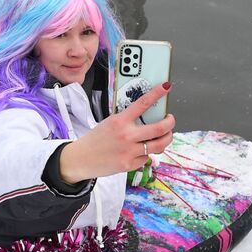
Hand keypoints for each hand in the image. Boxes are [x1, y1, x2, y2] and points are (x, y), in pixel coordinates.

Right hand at [58, 83, 174, 182]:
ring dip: (167, 139)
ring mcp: (129, 151)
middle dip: (170, 123)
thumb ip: (127, 121)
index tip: (165, 87)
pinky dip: (146, 154)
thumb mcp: (109, 123)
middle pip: (159, 128)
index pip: (142, 103)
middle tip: (170, 119)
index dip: (156, 94)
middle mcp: (126, 135)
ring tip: (166, 135)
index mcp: (119, 121)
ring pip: (159, 145)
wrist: (80, 159)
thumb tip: (148, 118)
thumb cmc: (95, 140)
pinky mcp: (129, 164)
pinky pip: (146, 157)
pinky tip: (140, 151)